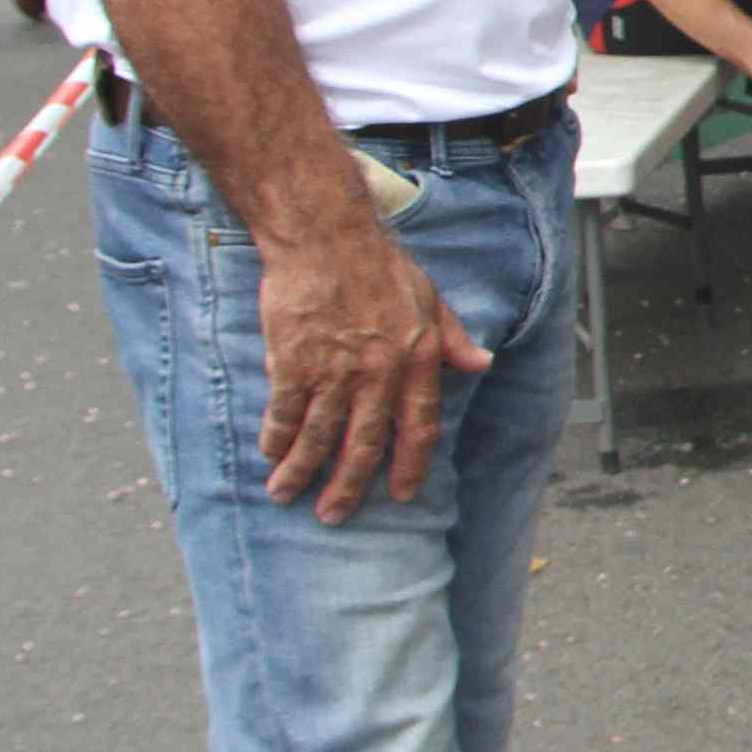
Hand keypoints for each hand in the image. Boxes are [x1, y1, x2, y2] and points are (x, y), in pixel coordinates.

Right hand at [253, 212, 497, 520]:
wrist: (327, 236)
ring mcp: (334, 370)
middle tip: (333, 515)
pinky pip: (283, 412)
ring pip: (318, 437)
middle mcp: (378, 373)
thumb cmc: (379, 263)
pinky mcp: (294, 361)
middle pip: (363, 446)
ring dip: (300, 471)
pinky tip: (270, 454)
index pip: (419, 428)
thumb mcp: (429, 298)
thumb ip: (452, 338)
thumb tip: (481, 363)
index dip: (411, 466)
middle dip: (347, 487)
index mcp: (416, 360)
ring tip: (286, 494)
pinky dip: (275, 438)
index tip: (402, 494)